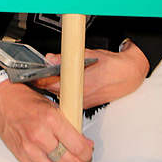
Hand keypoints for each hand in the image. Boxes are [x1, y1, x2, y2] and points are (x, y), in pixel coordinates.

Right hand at [0, 81, 93, 161]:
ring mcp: (29, 148)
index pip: (77, 146)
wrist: (1, 98)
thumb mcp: (52, 107)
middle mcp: (39, 135)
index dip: (87, 153)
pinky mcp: (21, 155)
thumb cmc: (24, 99)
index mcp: (51, 119)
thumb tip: (83, 141)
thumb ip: (69, 125)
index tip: (88, 154)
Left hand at [35, 44, 149, 108]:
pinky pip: (70, 100)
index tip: (33, 76)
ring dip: (55, 88)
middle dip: (45, 84)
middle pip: (54, 92)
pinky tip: (66, 85)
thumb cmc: (112, 65)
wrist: (128, 75)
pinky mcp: (86, 105)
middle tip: (39, 75)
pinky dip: (65, 93)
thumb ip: (67, 57)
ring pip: (61, 97)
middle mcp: (80, 96)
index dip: (40, 80)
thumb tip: (51, 58)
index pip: (52, 84)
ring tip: (52, 79)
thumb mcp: (87, 55)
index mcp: (79, 83)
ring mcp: (83, 102)